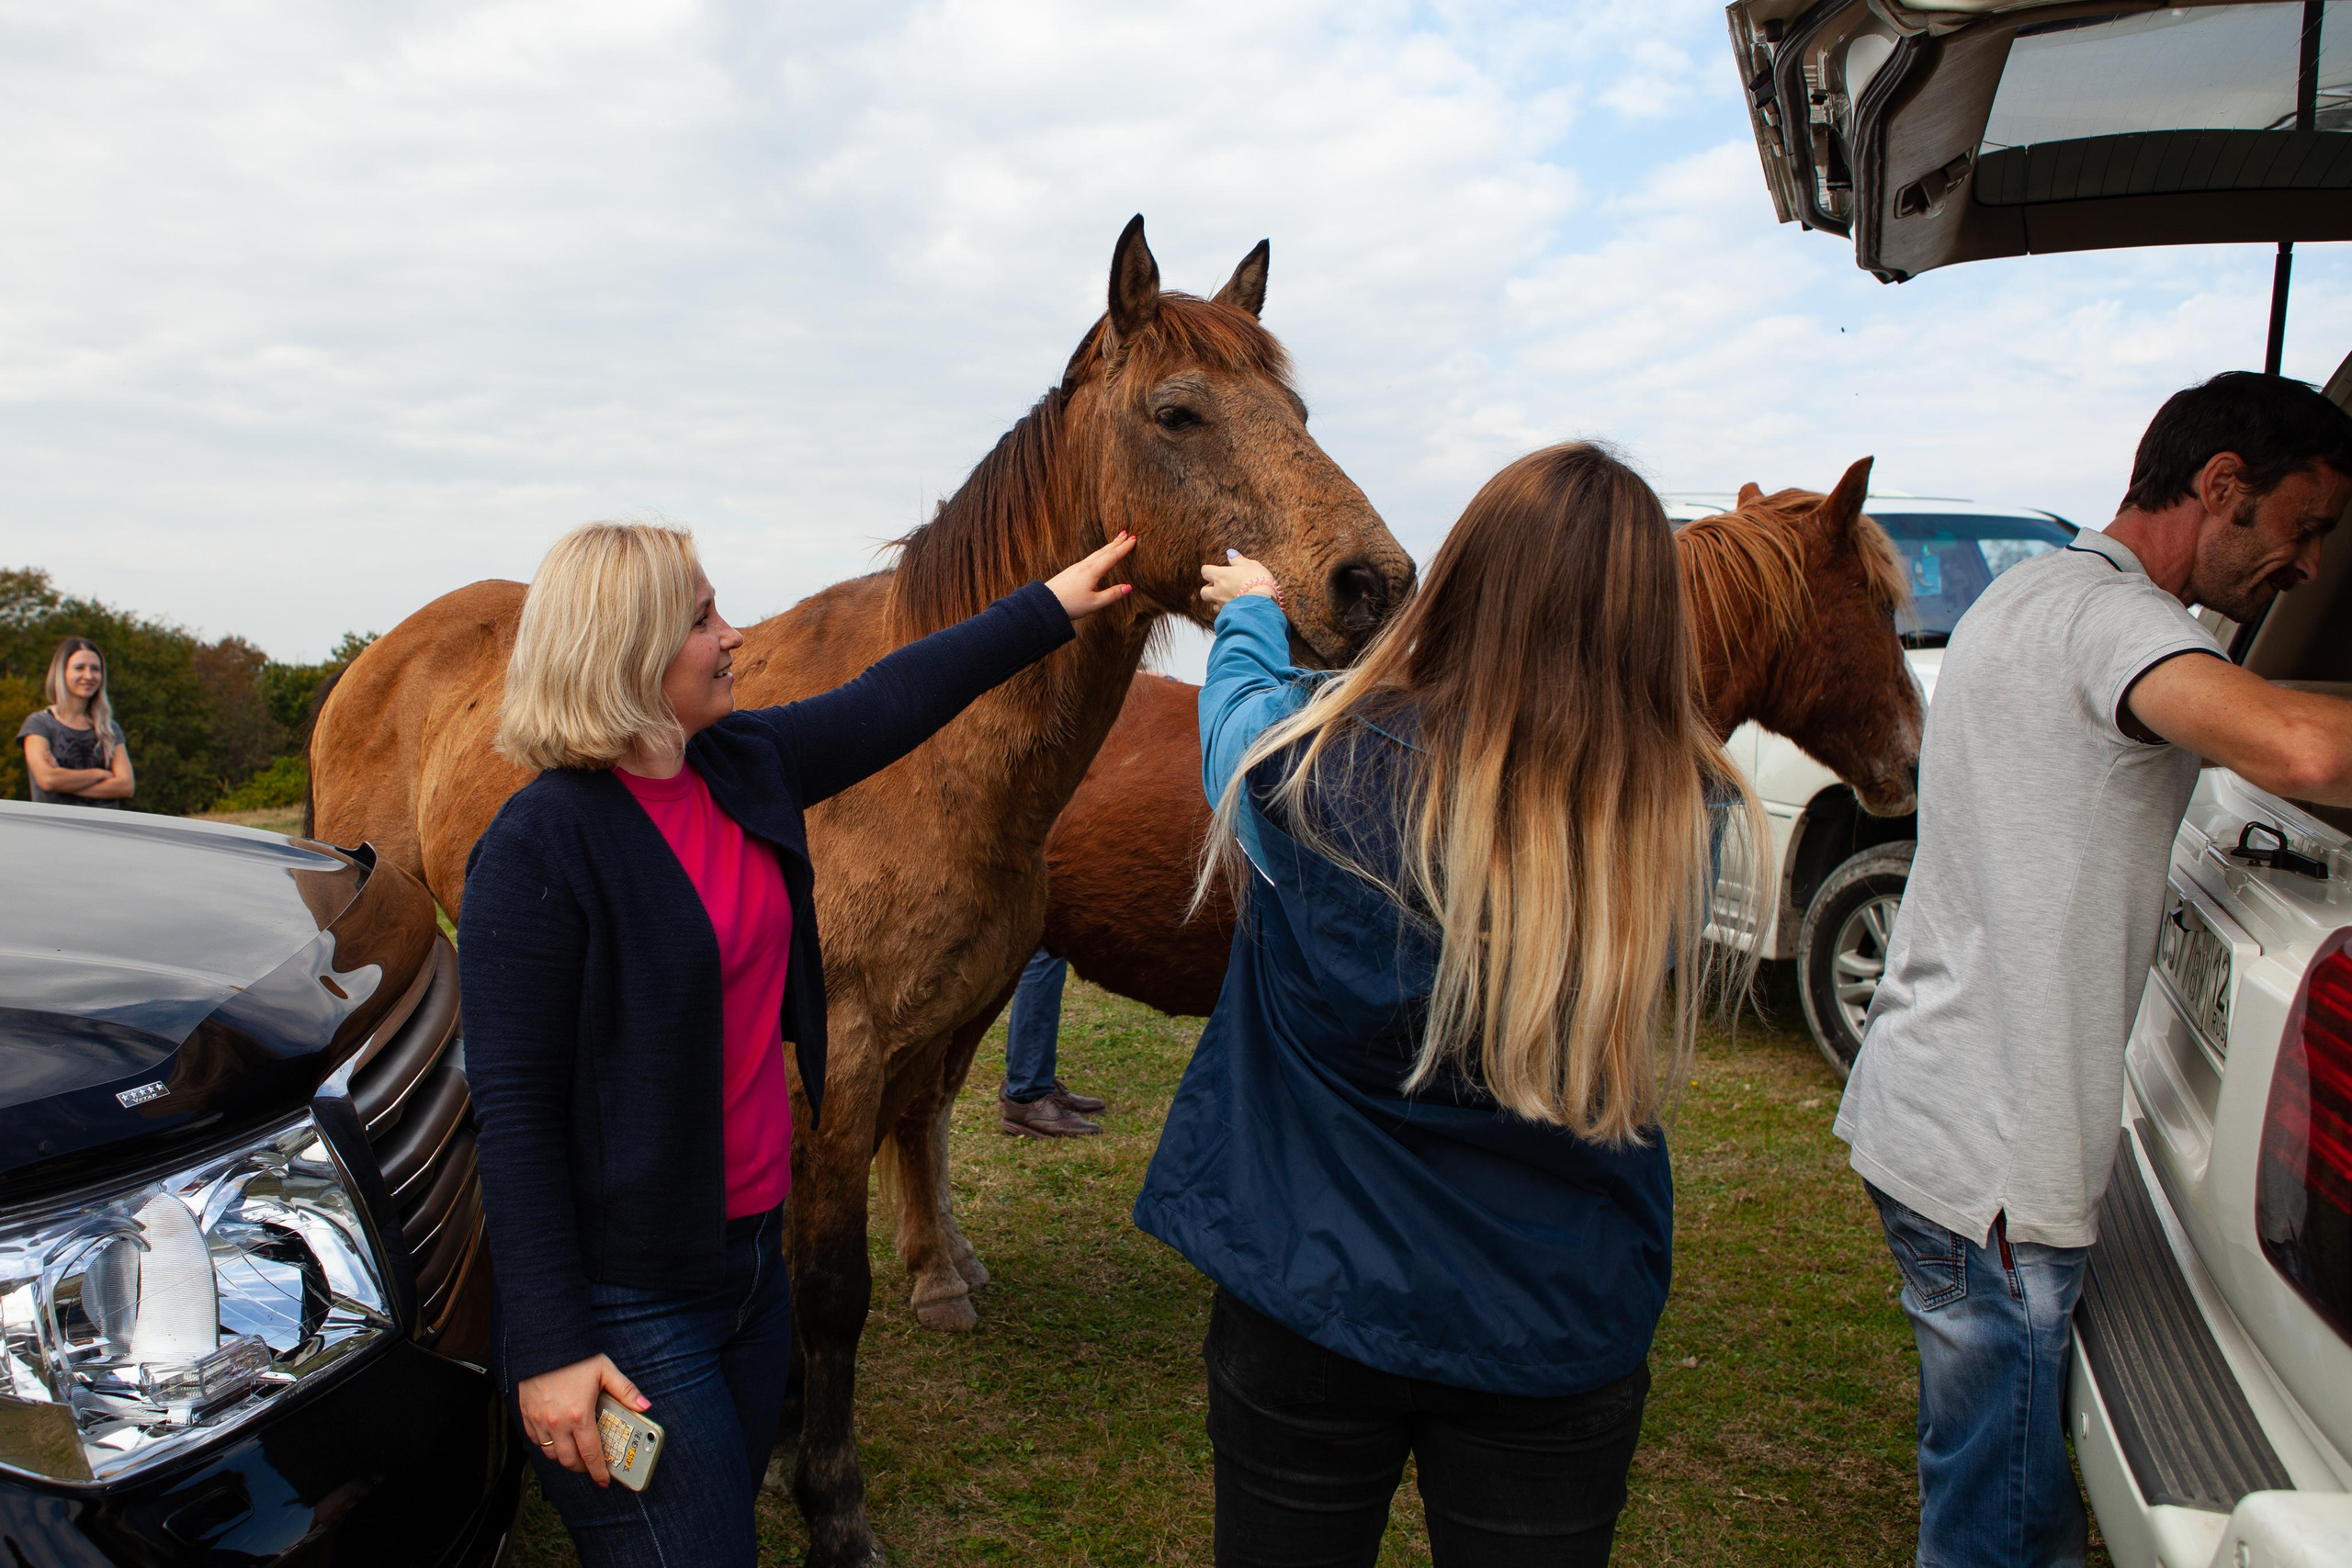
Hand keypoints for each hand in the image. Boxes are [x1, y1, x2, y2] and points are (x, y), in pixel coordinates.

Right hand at [517, 1353, 648, 1486]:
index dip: (599, 1471)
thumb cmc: (574, 1355)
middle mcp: (556, 1423)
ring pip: (550, 1454)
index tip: (604, 1480)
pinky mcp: (525, 1415)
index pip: (591, 1454)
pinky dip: (546, 1445)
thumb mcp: (605, 1370)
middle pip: (568, 1460)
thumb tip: (644, 1405)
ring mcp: (538, 1421)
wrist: (542, 1341)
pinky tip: (556, 1439)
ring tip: (575, 1453)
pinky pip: (534, 1441)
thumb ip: (625, 1390)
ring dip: (563, 1458)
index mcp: (579, 1415)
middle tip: (591, 1466)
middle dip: (581, 1468)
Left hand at [1046, 532, 1139, 623]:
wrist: (1045, 603)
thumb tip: (1129, 587)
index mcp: (1092, 571)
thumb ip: (1112, 595)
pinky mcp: (1071, 571)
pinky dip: (1099, 553)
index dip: (1124, 548)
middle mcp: (1085, 565)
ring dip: (1108, 546)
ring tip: (1116, 541)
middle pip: (1104, 551)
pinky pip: (1090, 558)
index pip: (1112, 557)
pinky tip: (1098, 556)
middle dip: (1117, 542)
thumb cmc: (1070, 605)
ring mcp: (1077, 567)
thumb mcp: (1094, 603)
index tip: (1134, 539)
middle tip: (1127, 533)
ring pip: (1096, 553)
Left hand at [1199, 551, 1284, 614]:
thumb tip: (1230, 553)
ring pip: (1213, 605)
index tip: (1216, 571)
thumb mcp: (1250, 565)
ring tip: (1229, 598)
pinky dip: (1227, 611)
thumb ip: (1238, 559)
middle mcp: (1218, 591)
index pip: (1205, 571)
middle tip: (1220, 586)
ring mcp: (1222, 605)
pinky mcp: (1229, 615)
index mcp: (1220, 576)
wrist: (1263, 602)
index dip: (1209, 570)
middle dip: (1209, 589)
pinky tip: (1236, 608)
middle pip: (1203, 591)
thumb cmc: (1257, 581)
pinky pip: (1223, 614)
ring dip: (1217, 601)